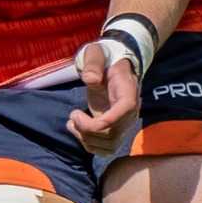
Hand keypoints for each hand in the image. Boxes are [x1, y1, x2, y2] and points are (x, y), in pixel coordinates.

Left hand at [67, 40, 140, 155]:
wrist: (113, 69)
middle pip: (113, 134)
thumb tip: (90, 78)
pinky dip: (89, 145)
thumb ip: (93, 63)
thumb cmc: (105, 61)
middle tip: (72, 116)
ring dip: (85, 139)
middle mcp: (129, 113)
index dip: (100, 122)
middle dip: (86, 130)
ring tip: (72, 123)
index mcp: (128, 94)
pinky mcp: (115, 131)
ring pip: (109, 145)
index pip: (122, 113)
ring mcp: (123, 124)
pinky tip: (77, 131)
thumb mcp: (97, 54)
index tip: (76, 113)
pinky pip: (106, 148)